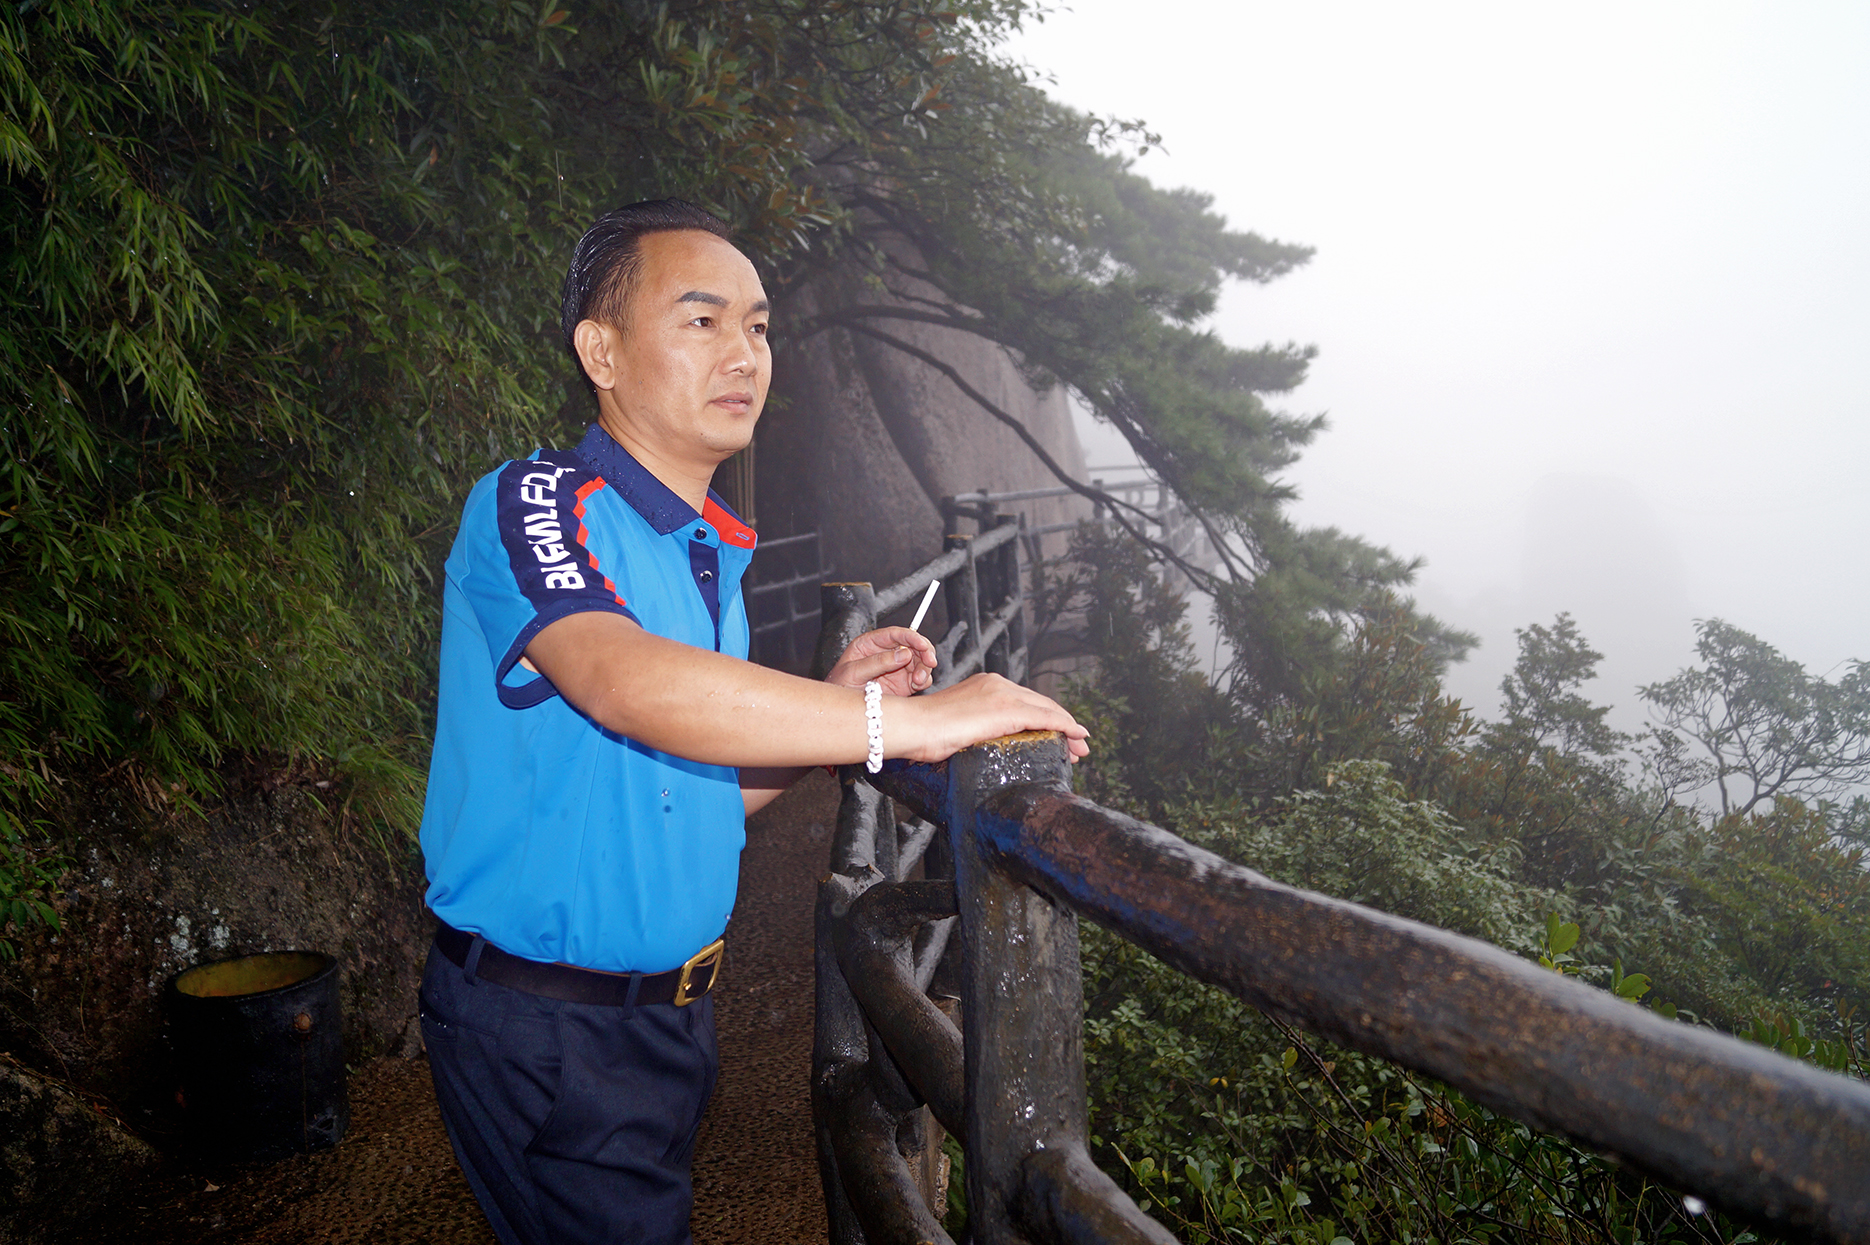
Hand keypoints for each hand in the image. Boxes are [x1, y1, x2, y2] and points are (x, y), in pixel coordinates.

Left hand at [824, 626, 936, 696]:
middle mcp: (886, 653)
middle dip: (924, 652)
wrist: (839, 710)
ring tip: (918, 679)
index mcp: (871, 644)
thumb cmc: (839, 686)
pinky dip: (923, 680)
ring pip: (920, 661)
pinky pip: (920, 678)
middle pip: (913, 645)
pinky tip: (917, 684)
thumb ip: (877, 662)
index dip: (912, 637)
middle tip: (930, 662)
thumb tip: (902, 654)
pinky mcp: (903, 684)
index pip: (895, 634)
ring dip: (924, 668)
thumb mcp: (852, 672)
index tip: (922, 645)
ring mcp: (896, 669)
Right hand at [891, 672, 1090, 762]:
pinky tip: (1076, 736)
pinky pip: (1046, 717)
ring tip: (1080, 746)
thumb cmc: (924, 731)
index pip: (1024, 700)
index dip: (1044, 717)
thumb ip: (975, 729)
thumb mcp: (956, 726)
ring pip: (1047, 709)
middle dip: (1062, 723)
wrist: (911, 726)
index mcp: (985, 685)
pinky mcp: (1006, 710)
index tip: (1057, 734)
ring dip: (1068, 728)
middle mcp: (997, 684)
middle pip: (1040, 703)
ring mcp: (1003, 695)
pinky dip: (1065, 726)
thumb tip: (983, 745)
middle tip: (1077, 743)